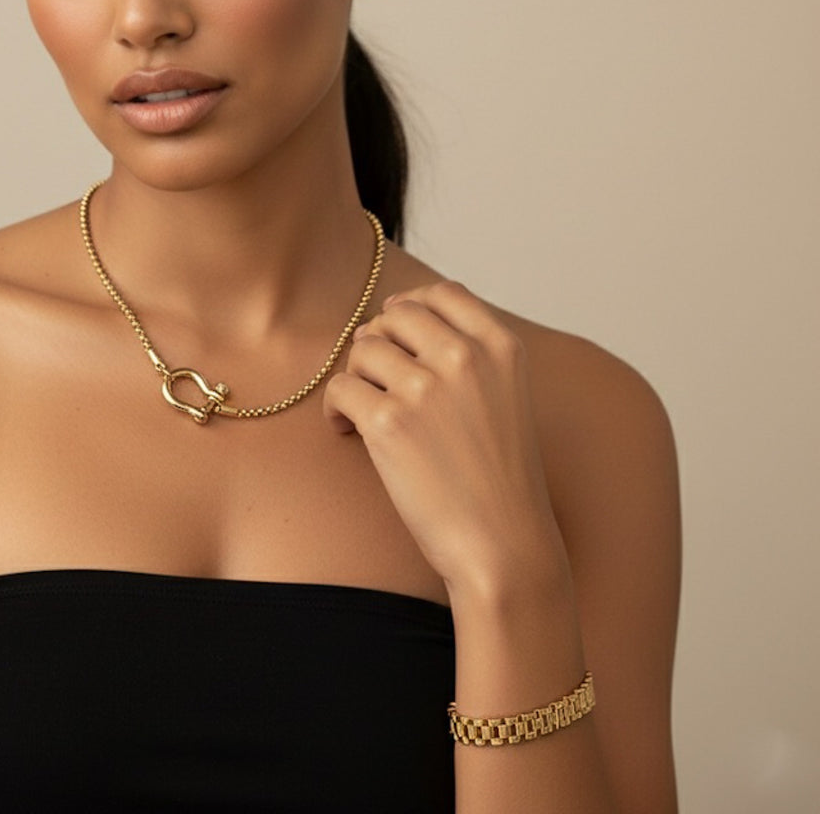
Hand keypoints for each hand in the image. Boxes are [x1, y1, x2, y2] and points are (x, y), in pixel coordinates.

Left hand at [323, 280, 565, 592]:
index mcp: (501, 348)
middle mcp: (466, 358)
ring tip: (362, 411)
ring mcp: (427, 387)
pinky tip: (348, 431)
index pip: (444, 294)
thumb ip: (464, 356)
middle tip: (374, 378)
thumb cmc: (498, 480)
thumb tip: (387, 321)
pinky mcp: (389, 421)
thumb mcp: (504, 399)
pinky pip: (340, 388)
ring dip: (355, 377)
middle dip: (378, 342)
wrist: (503, 546)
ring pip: (363, 348)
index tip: (397, 332)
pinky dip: (335, 408)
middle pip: (396, 315)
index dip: (411, 307)